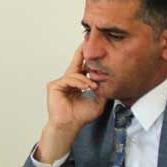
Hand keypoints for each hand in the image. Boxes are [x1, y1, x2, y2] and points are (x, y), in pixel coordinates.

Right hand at [35, 44, 106, 162]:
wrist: (70, 125)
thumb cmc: (80, 116)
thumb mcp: (98, 102)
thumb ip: (103, 91)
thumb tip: (111, 82)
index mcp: (77, 84)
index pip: (83, 68)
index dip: (88, 58)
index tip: (95, 49)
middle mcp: (68, 81)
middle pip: (76, 63)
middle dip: (82, 52)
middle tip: (87, 42)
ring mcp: (60, 83)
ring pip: (75, 73)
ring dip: (86, 79)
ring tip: (93, 86)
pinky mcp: (54, 86)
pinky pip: (68, 79)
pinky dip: (78, 82)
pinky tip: (85, 87)